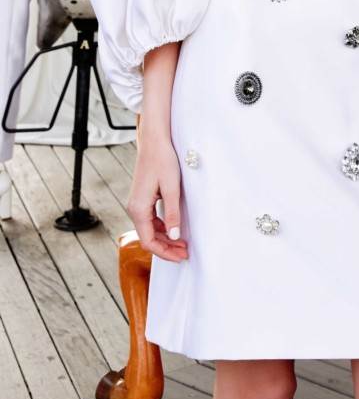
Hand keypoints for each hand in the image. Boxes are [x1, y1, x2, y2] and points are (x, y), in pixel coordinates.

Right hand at [126, 135, 187, 262]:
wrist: (154, 142)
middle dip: (166, 248)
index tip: (181, 256)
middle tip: (185, 253)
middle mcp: (134, 208)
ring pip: (149, 230)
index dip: (165, 252)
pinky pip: (150, 220)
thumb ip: (172, 213)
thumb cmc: (162, 160)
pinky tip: (174, 229)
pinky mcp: (142, 199)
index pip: (149, 241)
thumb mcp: (172, 188)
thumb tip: (175, 235)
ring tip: (182, 244)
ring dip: (165, 239)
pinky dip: (162, 228)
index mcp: (139, 208)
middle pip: (148, 238)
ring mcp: (137, 204)